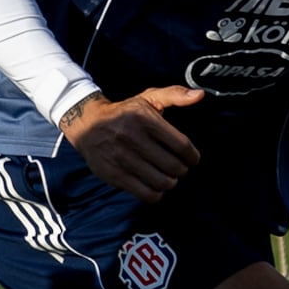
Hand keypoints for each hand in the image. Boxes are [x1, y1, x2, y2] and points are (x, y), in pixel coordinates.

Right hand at [60, 84, 205, 201]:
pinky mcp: (114, 175)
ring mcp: (122, 158)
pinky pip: (146, 194)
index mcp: (145, 118)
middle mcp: (132, 138)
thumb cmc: (125, 112)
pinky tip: (154, 185)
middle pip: (173, 166)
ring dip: (170, 182)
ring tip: (167, 176)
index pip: (181, 145)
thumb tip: (201, 95)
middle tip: (178, 167)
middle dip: (181, 170)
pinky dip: (156, 194)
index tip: (192, 158)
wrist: (87, 124)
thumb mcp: (148, 98)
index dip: (193, 156)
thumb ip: (176, 95)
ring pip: (162, 182)